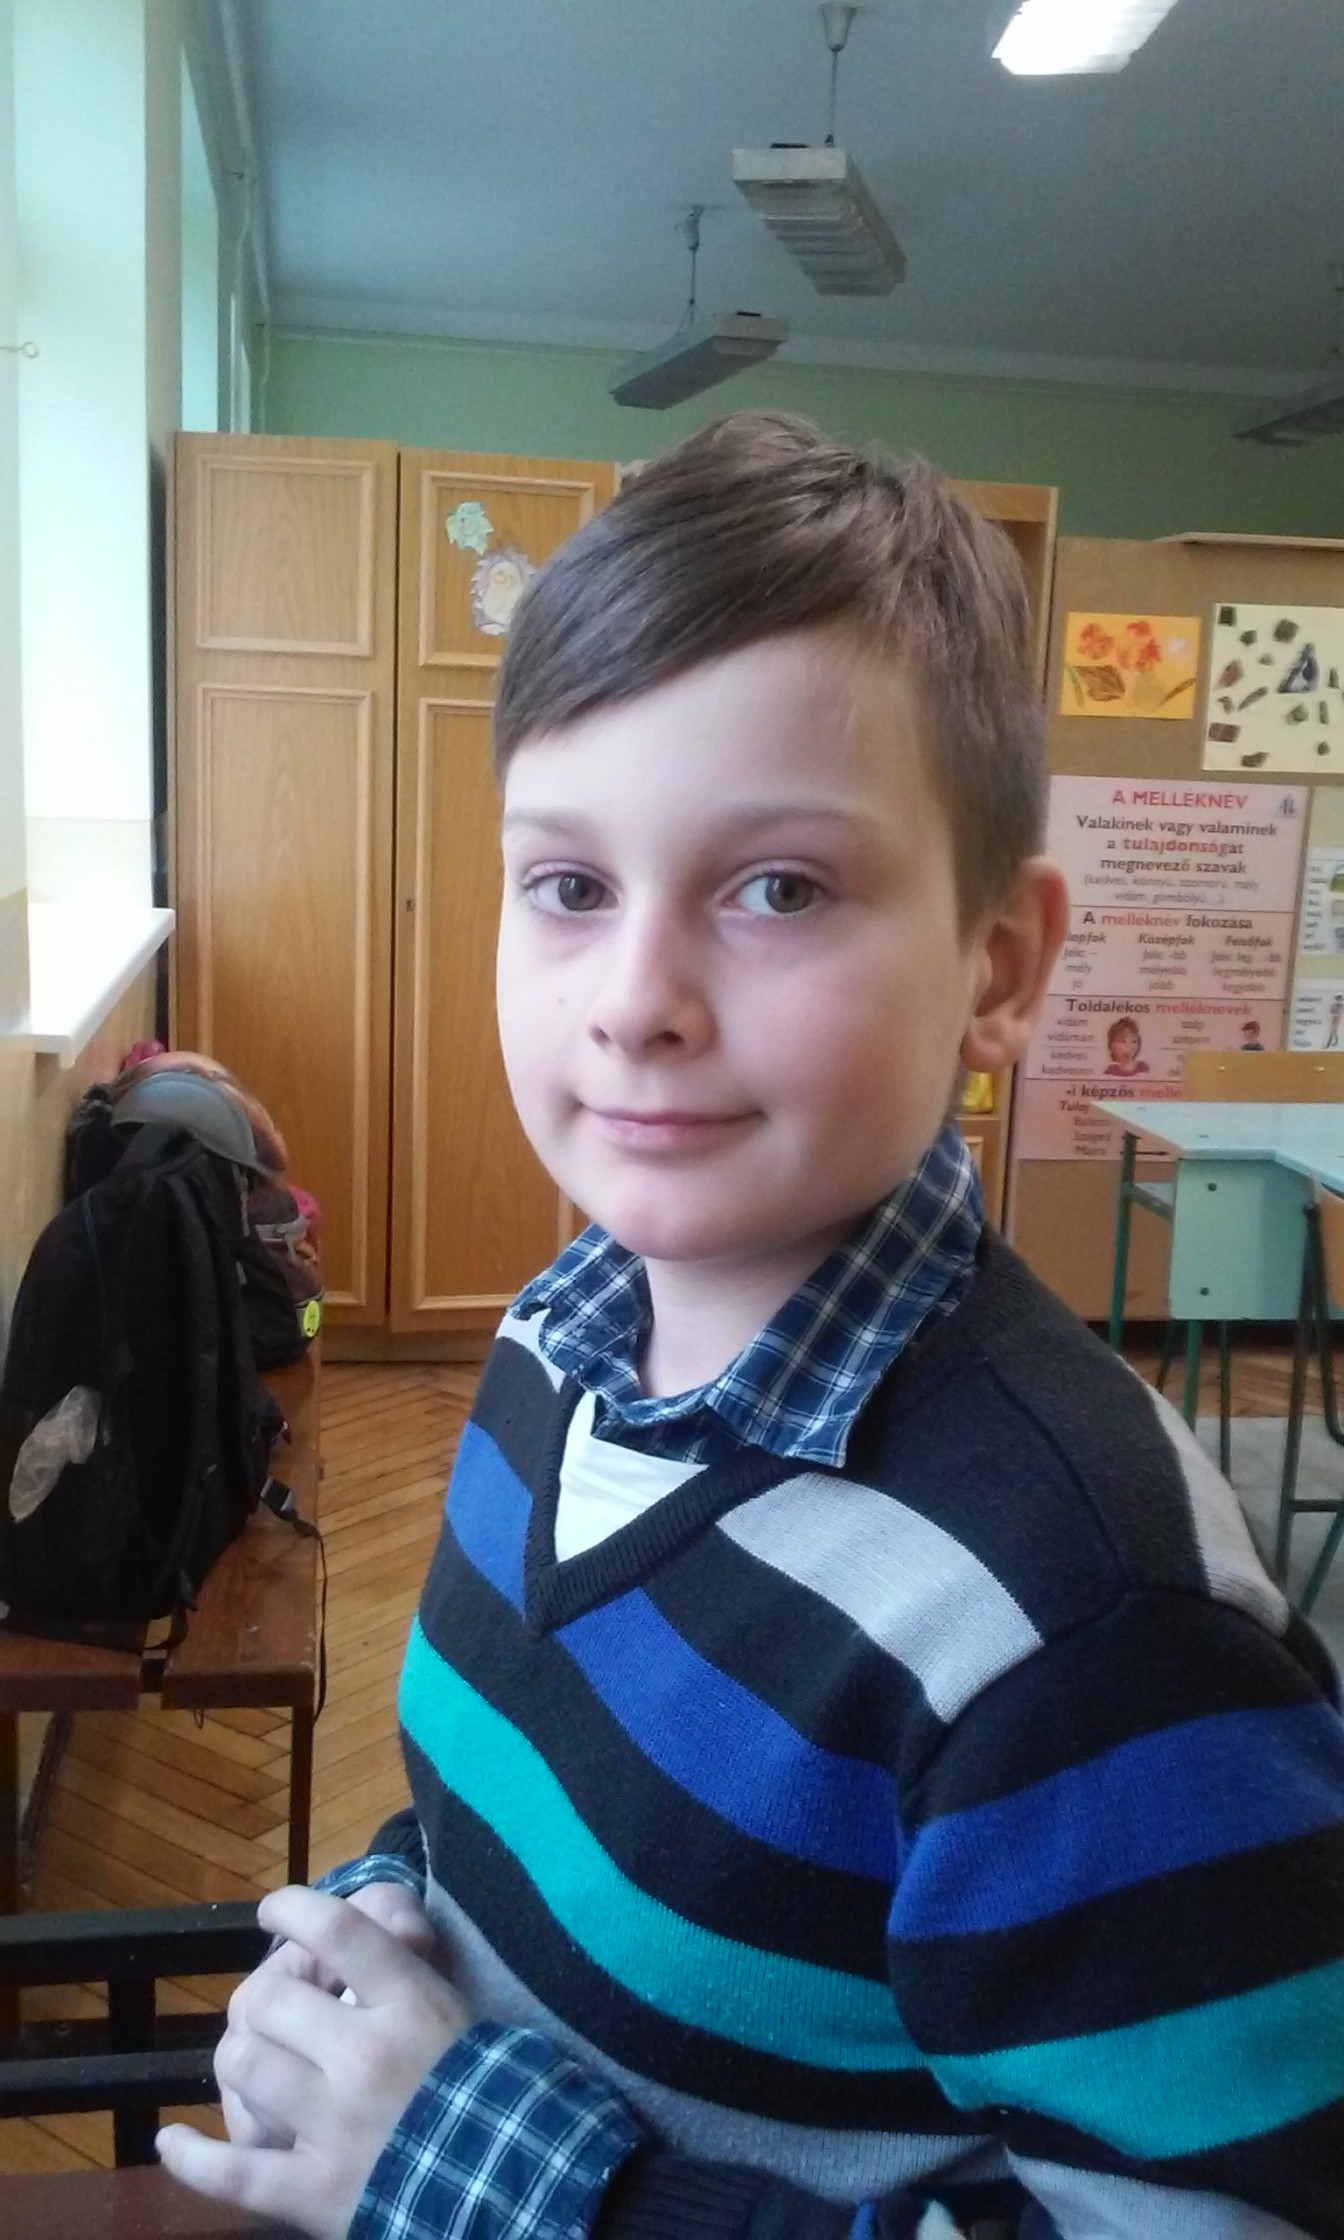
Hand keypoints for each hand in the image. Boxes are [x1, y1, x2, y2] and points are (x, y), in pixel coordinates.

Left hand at [157, 1884, 469, 2238]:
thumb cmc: (480, 2081)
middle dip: (264, 1995)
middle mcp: (367, 2058)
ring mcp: (336, 2128)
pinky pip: (233, 2173)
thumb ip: (403, 1957)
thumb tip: (368, 1920)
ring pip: (246, 2069)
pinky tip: (171, 2142)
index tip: (274, 1911)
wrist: (511, 2178)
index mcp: (409, 2003)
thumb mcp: (453, 2002)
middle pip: (271, 1999)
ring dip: (239, 2059)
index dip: (292, 1909)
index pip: (337, 1930)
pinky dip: (193, 2158)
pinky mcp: (315, 2191)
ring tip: (252, 2060)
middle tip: (276, 2007)